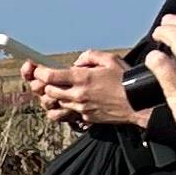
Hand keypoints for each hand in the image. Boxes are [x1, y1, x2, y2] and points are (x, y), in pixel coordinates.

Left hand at [18, 51, 141, 128]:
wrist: (139, 104)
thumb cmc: (127, 80)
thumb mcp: (110, 59)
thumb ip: (90, 56)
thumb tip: (77, 62)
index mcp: (82, 78)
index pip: (50, 76)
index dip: (39, 72)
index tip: (36, 68)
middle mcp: (78, 95)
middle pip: (49, 92)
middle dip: (45, 85)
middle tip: (47, 79)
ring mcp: (81, 109)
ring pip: (56, 104)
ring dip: (54, 96)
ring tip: (59, 89)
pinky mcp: (85, 118)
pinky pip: (66, 115)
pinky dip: (63, 109)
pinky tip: (69, 102)